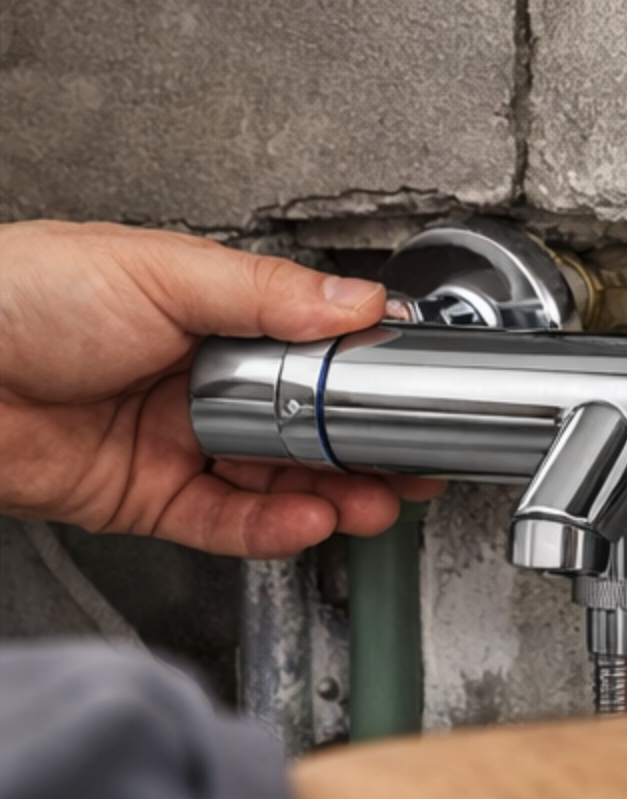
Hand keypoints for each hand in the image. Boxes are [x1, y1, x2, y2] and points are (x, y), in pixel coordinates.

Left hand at [0, 220, 442, 556]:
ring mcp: (178, 442)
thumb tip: (358, 298)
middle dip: (365, 447)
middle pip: (307, 425)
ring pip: (277, 479)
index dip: (365, 375)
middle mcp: (202, 381)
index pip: (313, 351)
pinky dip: (272, 527)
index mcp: (213, 316)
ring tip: (376, 499)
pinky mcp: (149, 498)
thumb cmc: (19, 294)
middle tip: (415, 460)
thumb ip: (267, 293)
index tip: (414, 390)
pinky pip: (227, 521)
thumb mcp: (162, 271)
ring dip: (334, 493)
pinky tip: (311, 519)